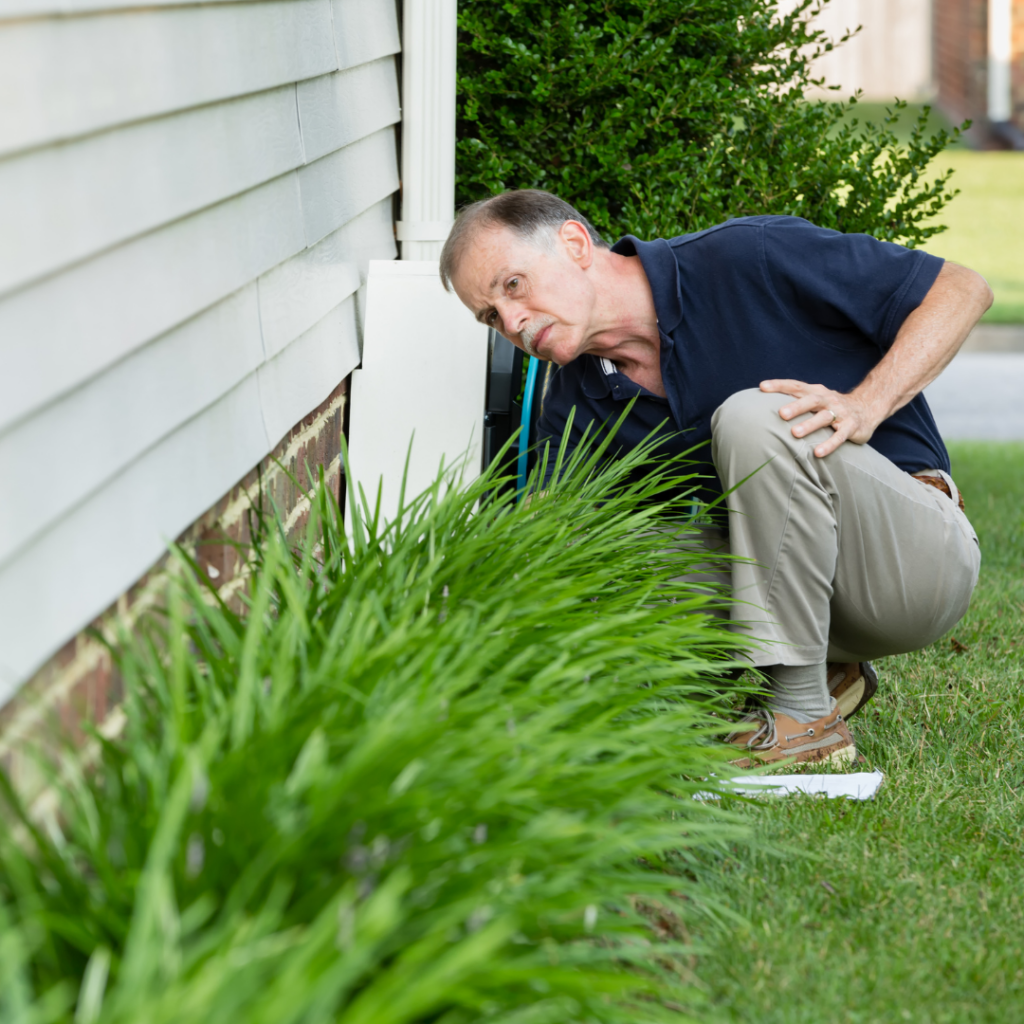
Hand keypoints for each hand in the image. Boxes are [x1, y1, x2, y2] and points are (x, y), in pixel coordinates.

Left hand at [759, 379, 879, 457]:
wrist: (868, 408)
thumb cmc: (831, 406)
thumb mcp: (815, 400)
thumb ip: (795, 401)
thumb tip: (764, 406)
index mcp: (816, 392)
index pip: (796, 386)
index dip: (780, 385)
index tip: (762, 387)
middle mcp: (828, 400)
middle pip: (810, 400)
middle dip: (796, 406)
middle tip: (780, 414)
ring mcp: (840, 413)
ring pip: (824, 418)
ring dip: (809, 425)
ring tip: (794, 433)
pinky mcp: (851, 427)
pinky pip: (839, 436)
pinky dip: (829, 444)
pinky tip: (818, 453)